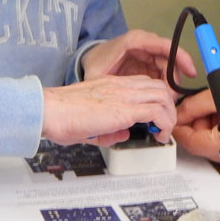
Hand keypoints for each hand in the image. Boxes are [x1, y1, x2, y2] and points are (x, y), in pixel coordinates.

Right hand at [41, 75, 177, 146]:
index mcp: (113, 84)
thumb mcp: (90, 120)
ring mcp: (125, 95)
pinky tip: (159, 136)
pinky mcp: (125, 110)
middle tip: (163, 125)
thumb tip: (122, 133)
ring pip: (163, 97)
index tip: (155, 117)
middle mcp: (122, 86)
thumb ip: (109, 126)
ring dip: (169, 116)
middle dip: (168, 107)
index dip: (156, 99)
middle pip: (160, 88)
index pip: (145, 84)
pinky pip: (157, 112)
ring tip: (163, 133)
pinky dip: (164, 124)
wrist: (50, 110)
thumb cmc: (61, 114)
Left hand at [81, 29, 196, 92]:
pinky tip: (162, 98)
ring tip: (167, 102)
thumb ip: (112, 85)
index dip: (180, 57)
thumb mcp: (99, 75)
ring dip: (171, 83)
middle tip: (172, 99)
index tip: (191, 72)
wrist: (90, 59)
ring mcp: (148, 52)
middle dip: (175, 78)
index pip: (165, 45)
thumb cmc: (94, 64)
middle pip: (170, 58)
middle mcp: (145, 43)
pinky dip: (165, 84)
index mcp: (135, 41)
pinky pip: (162, 71)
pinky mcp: (148, 61)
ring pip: (168, 66)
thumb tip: (126, 99)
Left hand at [172, 65, 219, 161]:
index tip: (174, 114)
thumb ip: (196, 105)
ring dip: (210, 123)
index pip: (191, 142)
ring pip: (218, 141)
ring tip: (215, 102)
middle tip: (194, 103)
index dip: (179, 126)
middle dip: (195, 123)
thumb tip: (180, 111)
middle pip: (203, 144)